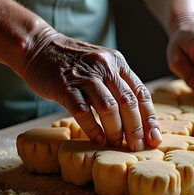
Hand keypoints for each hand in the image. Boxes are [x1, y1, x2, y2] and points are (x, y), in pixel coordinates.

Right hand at [18, 27, 161, 150]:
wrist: (39, 47)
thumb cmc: (72, 62)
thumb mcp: (101, 64)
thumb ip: (117, 83)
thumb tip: (136, 118)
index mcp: (117, 63)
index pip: (141, 93)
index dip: (149, 119)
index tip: (154, 138)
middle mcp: (104, 67)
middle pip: (128, 102)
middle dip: (136, 129)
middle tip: (137, 147)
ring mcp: (85, 76)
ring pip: (108, 108)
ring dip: (116, 130)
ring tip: (117, 144)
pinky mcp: (65, 86)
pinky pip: (83, 111)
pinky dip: (93, 128)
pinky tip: (98, 139)